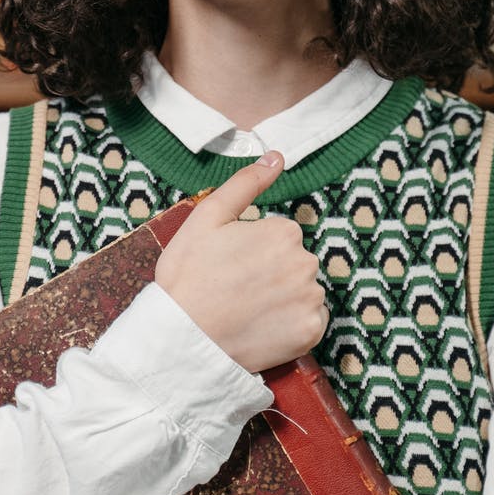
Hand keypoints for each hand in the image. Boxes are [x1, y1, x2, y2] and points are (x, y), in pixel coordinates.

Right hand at [154, 150, 328, 373]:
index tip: (230, 266)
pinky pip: (309, 322)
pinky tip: (263, 327)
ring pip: (303, 292)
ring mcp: (311, 300)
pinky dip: (292, 325)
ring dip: (283, 299)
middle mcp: (306, 262)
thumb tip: (276, 156)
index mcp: (284, 231)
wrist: (182, 337)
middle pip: (294, 263)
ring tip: (248, 311)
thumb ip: (246, 183)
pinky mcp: (311, 333)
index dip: (252, 251)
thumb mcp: (207, 217)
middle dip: (272, 273)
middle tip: (236, 290)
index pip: (279, 237)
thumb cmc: (188, 276)